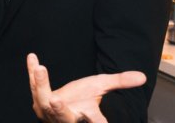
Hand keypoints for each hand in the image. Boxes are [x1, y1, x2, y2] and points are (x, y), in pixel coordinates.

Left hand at [27, 54, 145, 122]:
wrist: (62, 104)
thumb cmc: (83, 99)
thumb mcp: (101, 87)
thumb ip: (120, 82)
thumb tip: (142, 77)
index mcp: (83, 117)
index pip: (93, 121)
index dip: (96, 121)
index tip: (99, 121)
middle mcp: (64, 117)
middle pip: (62, 115)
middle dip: (59, 110)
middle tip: (55, 101)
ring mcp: (47, 110)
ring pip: (42, 98)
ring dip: (40, 84)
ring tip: (41, 69)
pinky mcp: (37, 98)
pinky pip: (33, 83)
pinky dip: (31, 70)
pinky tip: (32, 57)